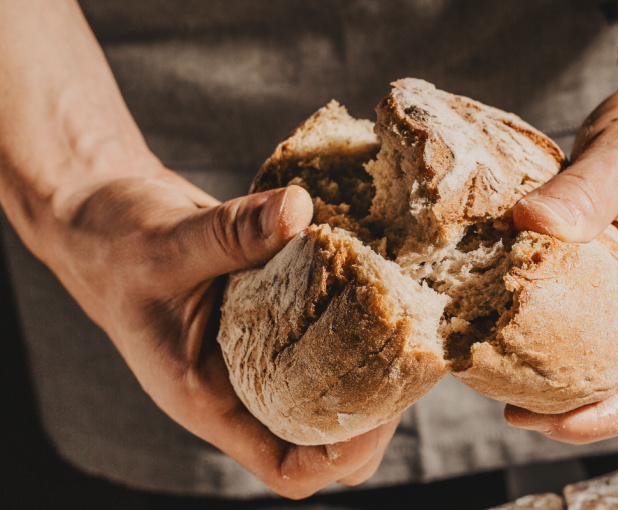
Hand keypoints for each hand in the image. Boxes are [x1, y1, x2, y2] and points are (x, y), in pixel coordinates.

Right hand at [48, 162, 397, 498]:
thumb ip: (229, 233)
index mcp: (211, 400)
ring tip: (404, 316)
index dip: (340, 453)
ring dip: (372, 359)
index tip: (382, 406)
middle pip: (326, 436)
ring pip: (333, 383)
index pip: (287, 466)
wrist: (106, 220)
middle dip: (374, 409)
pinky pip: (325, 330)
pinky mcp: (276, 314)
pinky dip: (355, 313)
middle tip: (407, 353)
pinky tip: (379, 276)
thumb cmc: (116, 246)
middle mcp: (244, 385)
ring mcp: (263, 352)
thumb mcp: (165, 243)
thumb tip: (298, 211)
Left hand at [504, 0, 617, 443]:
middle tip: (508, 408)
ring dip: (563, 383)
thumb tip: (526, 226)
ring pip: (613, 366)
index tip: (544, 420)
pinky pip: (597, 331)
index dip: (604, 418)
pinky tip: (513, 334)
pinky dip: (558, 343)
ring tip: (502, 381)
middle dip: (573, 411)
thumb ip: (584, 192)